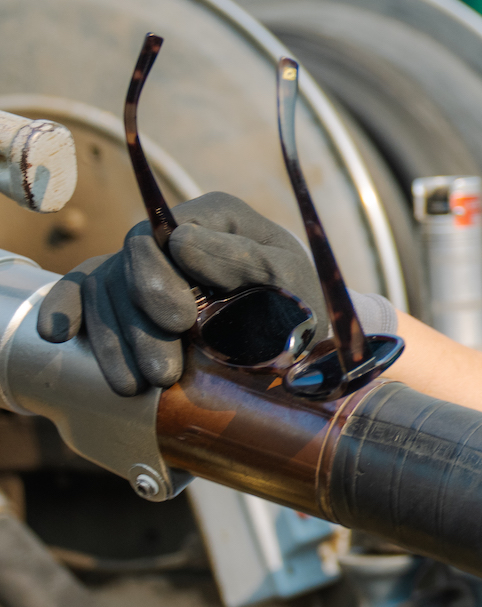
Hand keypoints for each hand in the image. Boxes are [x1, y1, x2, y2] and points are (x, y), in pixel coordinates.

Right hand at [37, 192, 323, 395]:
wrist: (294, 343)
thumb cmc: (297, 305)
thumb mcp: (290, 280)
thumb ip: (246, 258)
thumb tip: (181, 241)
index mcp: (217, 218)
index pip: (165, 232)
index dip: (161, 276)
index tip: (182, 321)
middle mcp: (173, 235)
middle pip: (131, 265)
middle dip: (141, 324)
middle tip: (163, 372)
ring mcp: (142, 265)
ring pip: (105, 292)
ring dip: (113, 342)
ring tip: (134, 387)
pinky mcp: (122, 296)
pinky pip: (80, 294)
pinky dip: (64, 311)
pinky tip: (58, 335)